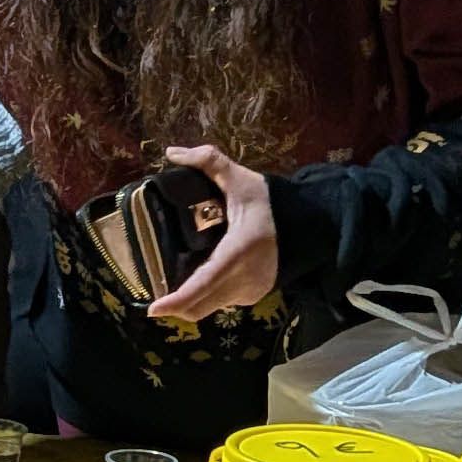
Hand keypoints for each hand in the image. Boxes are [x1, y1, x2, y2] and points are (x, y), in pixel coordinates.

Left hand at [147, 144, 278, 323]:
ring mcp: (251, 291)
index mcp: (238, 252)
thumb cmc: (270, 202)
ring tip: (172, 283)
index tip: (153, 309)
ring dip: (190, 301)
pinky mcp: (254, 295)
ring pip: (210, 307)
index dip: (177, 300)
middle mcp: (244, 279)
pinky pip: (223, 303)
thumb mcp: (241, 179)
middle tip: (154, 291)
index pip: (203, 284)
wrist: (308, 224)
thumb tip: (172, 152)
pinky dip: (208, 296)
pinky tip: (200, 278)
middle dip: (174, 304)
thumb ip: (208, 162)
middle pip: (200, 305)